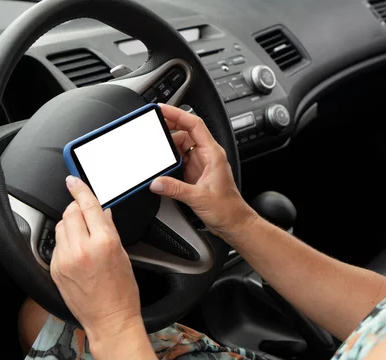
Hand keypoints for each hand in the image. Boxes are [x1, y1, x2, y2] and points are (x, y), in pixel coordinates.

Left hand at [50, 176, 141, 343]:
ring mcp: (65, 260)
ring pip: (60, 227)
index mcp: (103, 242)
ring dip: (70, 225)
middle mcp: (81, 249)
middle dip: (77, 209)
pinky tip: (77, 253)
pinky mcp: (55, 269)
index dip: (80, 190)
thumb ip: (109, 230)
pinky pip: (57, 245)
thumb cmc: (121, 292)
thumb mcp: (123, 255)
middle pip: (70, 213)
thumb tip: (101, 213)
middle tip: (86, 215)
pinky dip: (66, 242)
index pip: (88, 206)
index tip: (73, 180)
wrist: (109, 319)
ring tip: (83, 237)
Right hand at [149, 104, 256, 239]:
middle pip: (185, 133)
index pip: (194, 124)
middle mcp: (207, 156)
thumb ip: (176, 189)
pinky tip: (161, 164)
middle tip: (152, 127)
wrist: (234, 224)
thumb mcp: (199, 198)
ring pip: (181, 146)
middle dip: (169, 128)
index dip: (178, 114)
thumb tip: (156, 182)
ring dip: (168, 147)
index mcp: (212, 154)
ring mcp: (201, 164)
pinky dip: (169, 160)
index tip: (162, 110)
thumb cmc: (227, 209)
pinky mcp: (195, 174)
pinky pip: (179, 160)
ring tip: (154, 148)